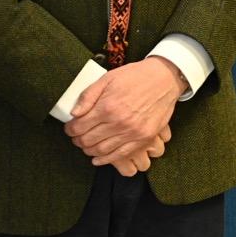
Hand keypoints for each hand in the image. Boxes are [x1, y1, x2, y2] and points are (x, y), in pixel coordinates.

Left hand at [65, 57, 185, 171]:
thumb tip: (74, 114)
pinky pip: (121, 154)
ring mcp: (133, 132)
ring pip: (102, 150)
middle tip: (77, 137)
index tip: (70, 128)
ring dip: (89, 150)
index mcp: (107, 106)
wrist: (165, 78)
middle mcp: (119, 122)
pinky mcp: (144, 137)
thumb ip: (88, 96)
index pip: (79, 127)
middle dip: (78, 140)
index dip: (70, 129)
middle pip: (88, 140)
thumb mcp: (108, 78)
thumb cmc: (136, 76)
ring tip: (87, 145)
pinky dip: (106, 159)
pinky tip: (98, 158)